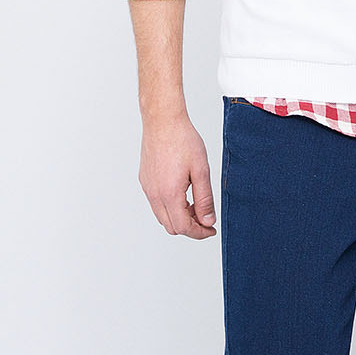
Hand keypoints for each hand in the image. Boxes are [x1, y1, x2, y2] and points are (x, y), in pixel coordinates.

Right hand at [138, 110, 216, 238]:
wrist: (163, 121)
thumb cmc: (182, 140)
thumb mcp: (201, 170)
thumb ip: (205, 199)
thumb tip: (208, 221)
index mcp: (169, 194)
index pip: (183, 227)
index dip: (199, 233)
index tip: (211, 230)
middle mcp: (155, 194)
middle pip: (171, 227)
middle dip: (190, 227)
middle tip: (205, 217)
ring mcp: (148, 188)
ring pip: (162, 216)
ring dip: (179, 217)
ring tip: (195, 204)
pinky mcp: (145, 180)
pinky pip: (156, 203)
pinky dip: (170, 207)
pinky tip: (183, 193)